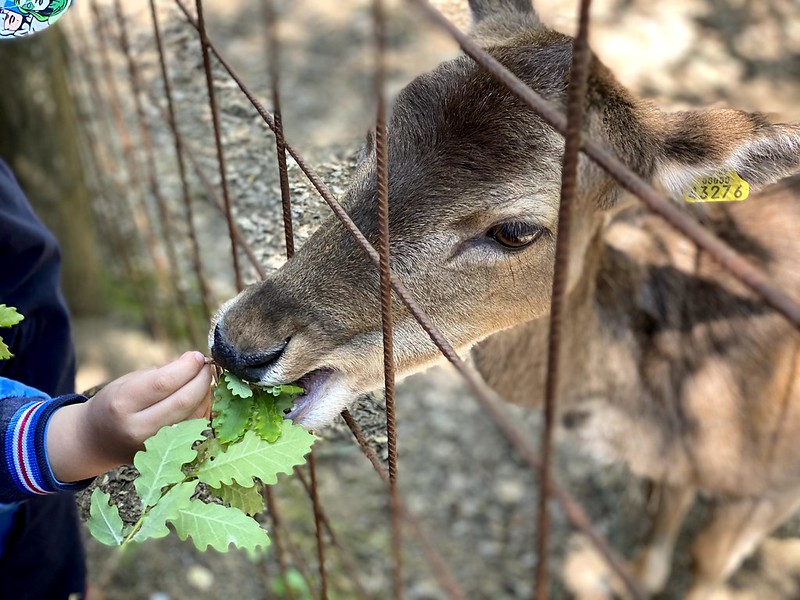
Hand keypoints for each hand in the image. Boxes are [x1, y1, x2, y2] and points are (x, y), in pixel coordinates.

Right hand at [47, 351, 212, 482]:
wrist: (98, 441)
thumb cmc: (115, 403)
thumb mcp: (129, 381)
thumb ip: (162, 371)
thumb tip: (195, 361)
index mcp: (123, 403)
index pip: (164, 382)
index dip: (187, 366)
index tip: (196, 356)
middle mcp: (139, 428)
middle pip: (185, 400)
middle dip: (202, 378)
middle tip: (206, 366)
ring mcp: (155, 445)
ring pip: (195, 415)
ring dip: (206, 393)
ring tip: (202, 379)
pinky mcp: (168, 454)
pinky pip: (196, 427)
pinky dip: (203, 408)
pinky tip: (200, 397)